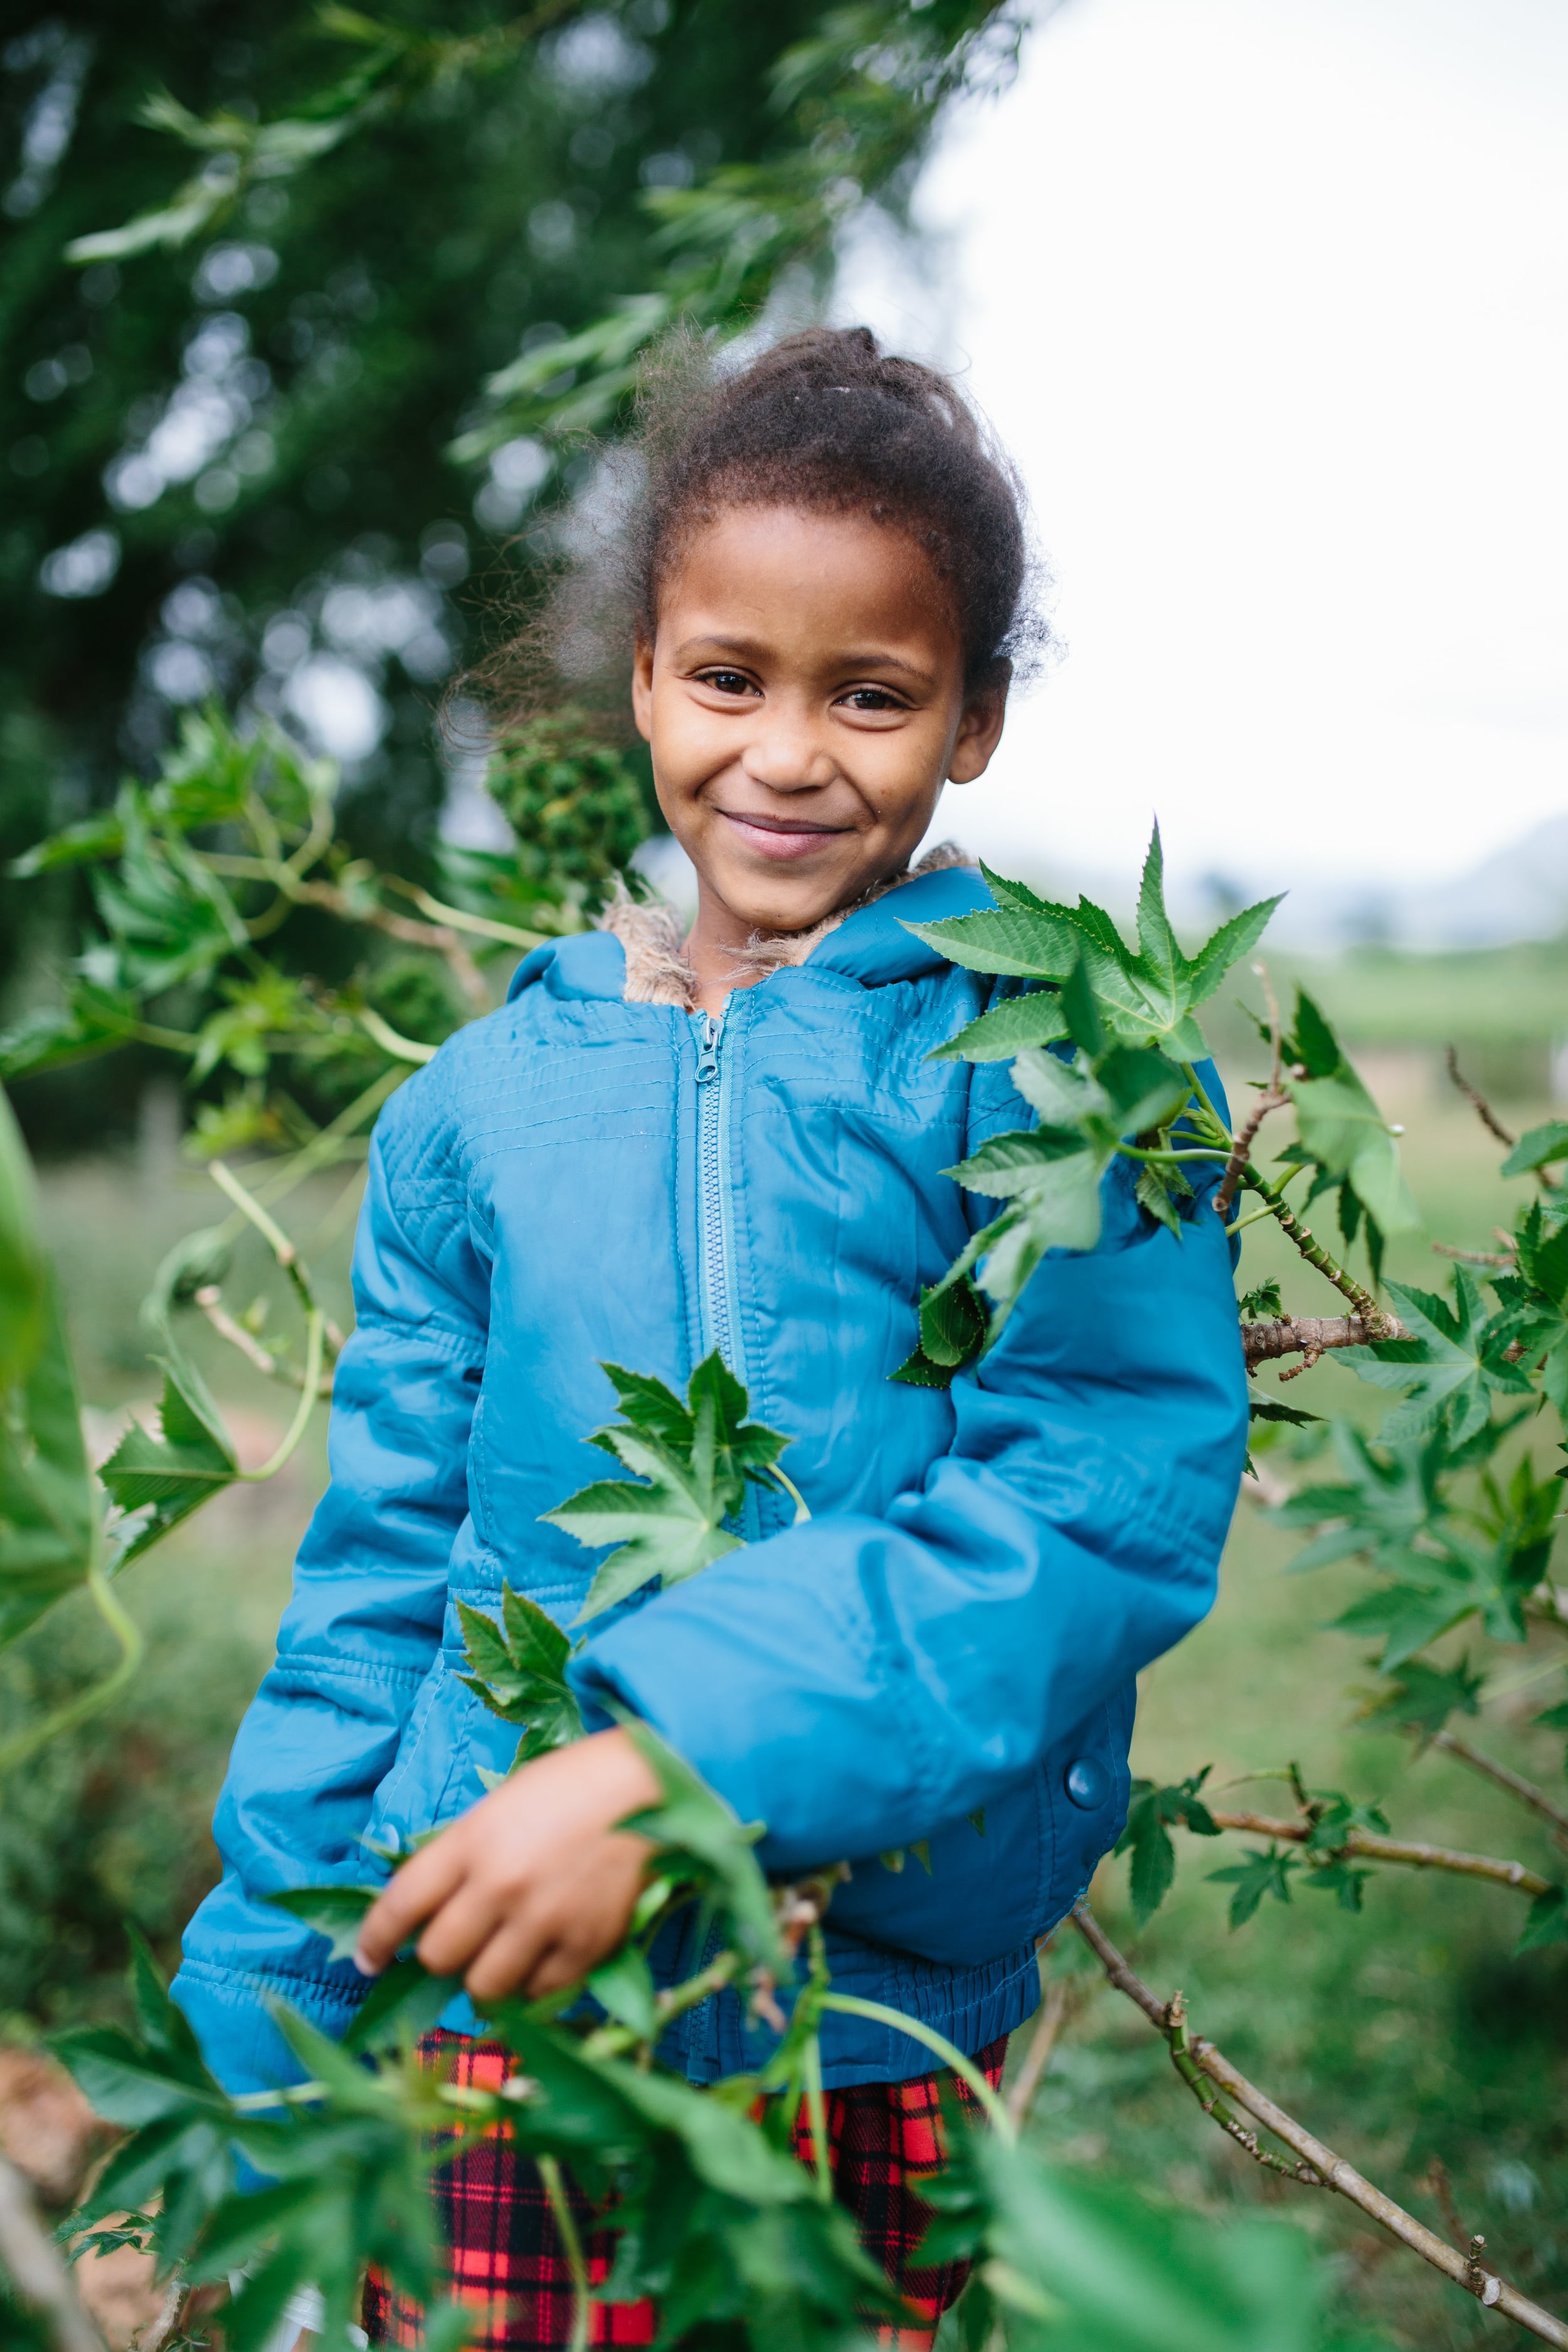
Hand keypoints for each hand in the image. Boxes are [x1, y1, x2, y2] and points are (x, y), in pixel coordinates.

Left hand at [353, 1728, 662, 2004]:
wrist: (649, 1787)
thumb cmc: (567, 1789)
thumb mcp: (498, 1808)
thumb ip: (459, 1859)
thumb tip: (423, 1915)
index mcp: (472, 1842)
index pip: (400, 1907)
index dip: (374, 1941)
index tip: (369, 1960)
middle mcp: (502, 1886)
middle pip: (438, 1957)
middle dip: (439, 1956)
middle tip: (457, 1944)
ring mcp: (545, 1921)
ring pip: (483, 1988)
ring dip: (483, 1978)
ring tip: (499, 1957)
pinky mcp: (586, 1946)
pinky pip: (538, 1994)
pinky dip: (533, 1983)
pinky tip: (542, 1955)